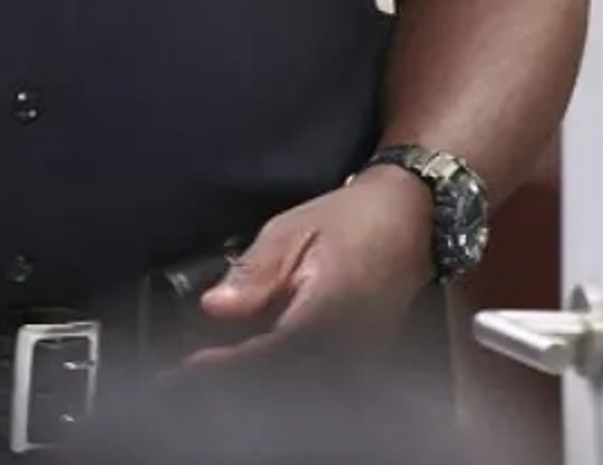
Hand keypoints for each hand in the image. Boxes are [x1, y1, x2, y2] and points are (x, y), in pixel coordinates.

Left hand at [194, 167, 431, 364]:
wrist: (411, 219)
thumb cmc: (354, 219)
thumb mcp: (294, 229)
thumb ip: (255, 271)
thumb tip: (215, 305)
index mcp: (328, 310)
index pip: (270, 354)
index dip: (228, 367)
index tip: (191, 367)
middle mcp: (349, 344)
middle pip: (286, 379)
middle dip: (238, 379)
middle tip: (194, 374)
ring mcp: (361, 358)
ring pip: (303, 383)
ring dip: (262, 378)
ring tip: (219, 371)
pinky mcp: (366, 361)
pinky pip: (322, 378)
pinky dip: (286, 373)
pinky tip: (261, 365)